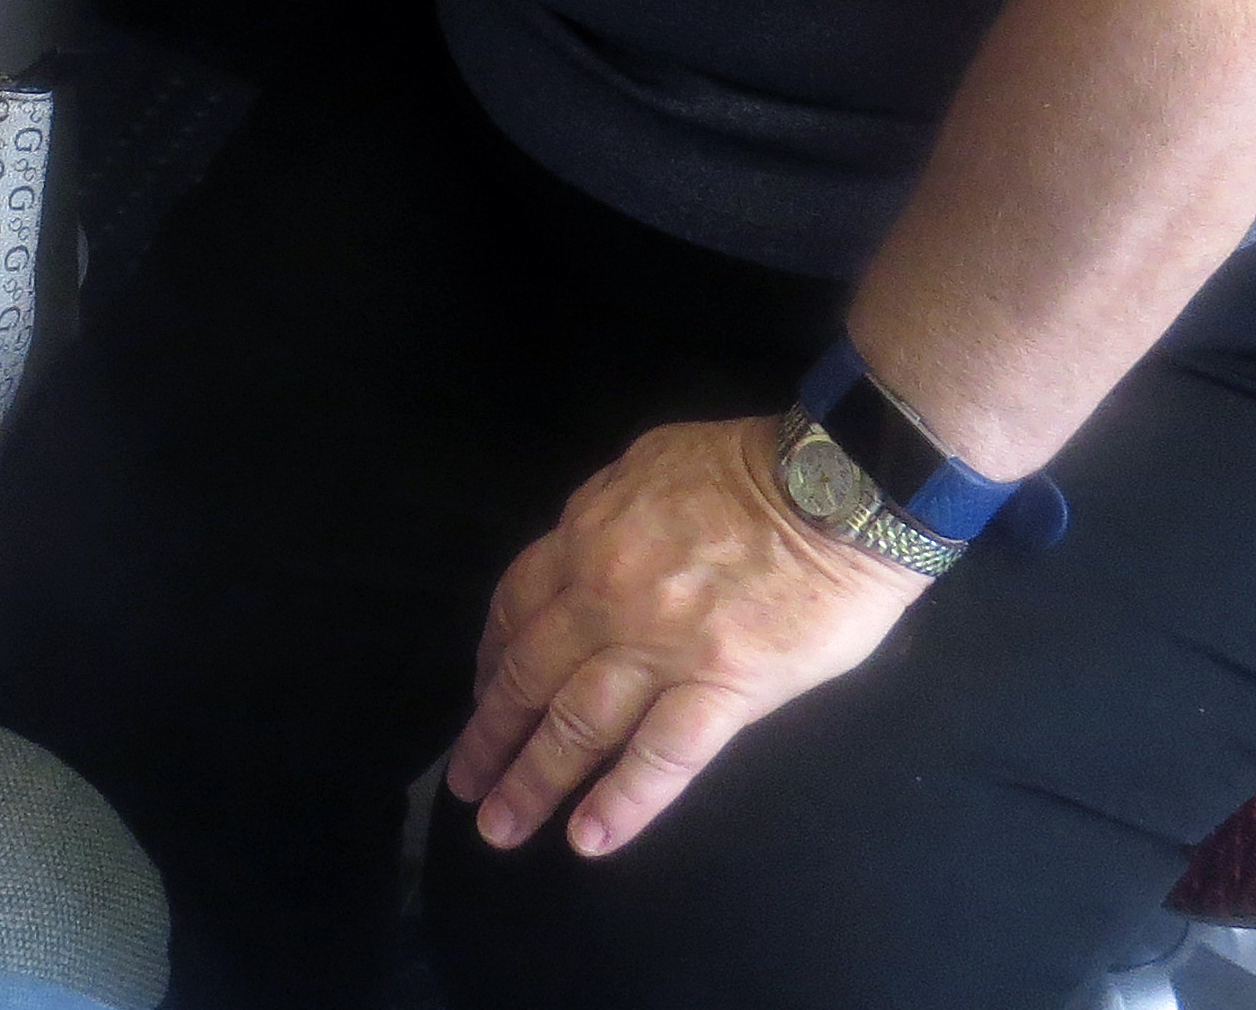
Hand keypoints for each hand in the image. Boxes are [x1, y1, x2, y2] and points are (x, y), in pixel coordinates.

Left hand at [445, 417, 929, 858]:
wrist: (838, 488)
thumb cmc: (750, 466)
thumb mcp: (647, 463)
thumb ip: (606, 512)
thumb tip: (582, 547)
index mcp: (586, 537)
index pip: (516, 604)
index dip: (492, 657)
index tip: (482, 694)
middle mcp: (607, 596)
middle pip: (530, 674)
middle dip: (490, 733)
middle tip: (463, 783)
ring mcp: (663, 645)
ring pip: (578, 722)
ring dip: (533, 778)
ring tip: (501, 826)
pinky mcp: (727, 686)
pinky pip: (663, 754)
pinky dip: (622, 801)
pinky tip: (587, 839)